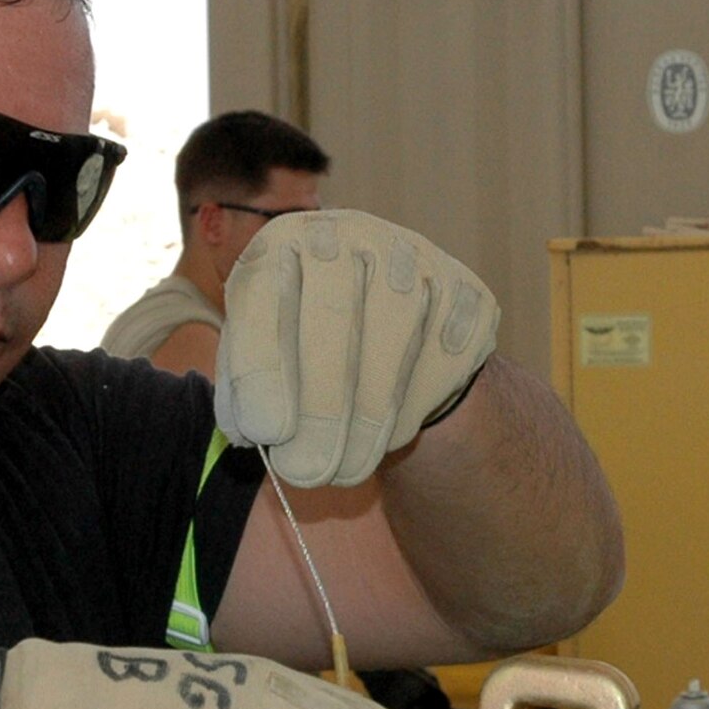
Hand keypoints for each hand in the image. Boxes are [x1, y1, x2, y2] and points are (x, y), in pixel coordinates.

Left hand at [215, 210, 497, 487]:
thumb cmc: (302, 345)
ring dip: (365, 423)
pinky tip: (386, 435)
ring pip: (392, 343)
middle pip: (333, 319)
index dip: (262, 370)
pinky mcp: (464, 295)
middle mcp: (350, 235)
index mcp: (283, 242)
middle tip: (303, 472)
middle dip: (318, 409)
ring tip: (341, 473)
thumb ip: (243, 393)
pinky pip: (440, 360)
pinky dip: (411, 410)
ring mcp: (414, 258)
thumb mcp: (258, 358)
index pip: (264, 299)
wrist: (385, 326)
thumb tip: (250, 432)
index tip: (265, 433)